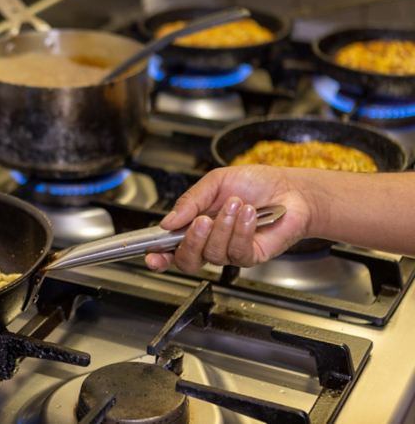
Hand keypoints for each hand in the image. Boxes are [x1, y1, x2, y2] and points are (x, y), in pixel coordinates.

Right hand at [145, 165, 314, 272]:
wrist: (290, 189)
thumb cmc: (255, 184)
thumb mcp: (215, 182)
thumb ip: (189, 201)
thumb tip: (168, 221)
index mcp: (195, 225)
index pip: (171, 247)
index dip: (159, 256)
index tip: (152, 256)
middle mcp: (210, 243)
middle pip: (187, 259)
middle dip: (192, 240)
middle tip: (202, 220)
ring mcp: (229, 252)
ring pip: (213, 254)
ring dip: (223, 226)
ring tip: (236, 204)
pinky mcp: (250, 257)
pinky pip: (237, 252)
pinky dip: (242, 230)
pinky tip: (250, 214)